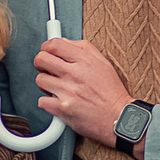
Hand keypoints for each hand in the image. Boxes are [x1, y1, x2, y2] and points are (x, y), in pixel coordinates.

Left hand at [34, 36, 136, 153]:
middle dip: (41, 64)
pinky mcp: (62, 109)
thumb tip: (64, 42)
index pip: (54, 45)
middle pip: (41, 60)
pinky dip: (48, 102)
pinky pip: (42, 101)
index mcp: (85, 61)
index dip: (46, 47)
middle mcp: (75, 74)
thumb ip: (84, 48)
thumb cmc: (111, 92)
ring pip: (40, 80)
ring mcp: (68, 92)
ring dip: (45, 84)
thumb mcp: (103, 63)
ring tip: (57, 88)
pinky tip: (58, 102)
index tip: (46, 52)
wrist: (119, 118)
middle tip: (47, 69)